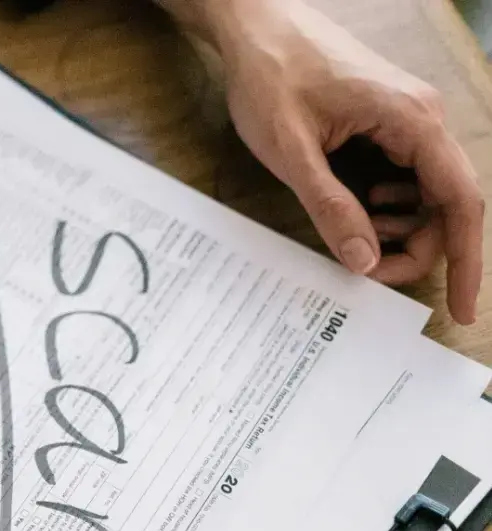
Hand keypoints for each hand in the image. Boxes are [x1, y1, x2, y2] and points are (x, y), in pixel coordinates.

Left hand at [190, 0, 483, 322]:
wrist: (256, 27)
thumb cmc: (270, 77)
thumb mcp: (291, 152)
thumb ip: (330, 207)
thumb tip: (364, 261)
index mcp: (413, 120)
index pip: (461, 202)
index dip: (466, 260)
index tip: (463, 309)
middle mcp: (424, 118)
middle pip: (446, 204)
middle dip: (415, 248)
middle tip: (366, 273)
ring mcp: (409, 119)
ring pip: (426, 193)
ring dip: (398, 227)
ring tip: (352, 235)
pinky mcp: (388, 122)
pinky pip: (406, 176)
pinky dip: (386, 205)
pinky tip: (353, 210)